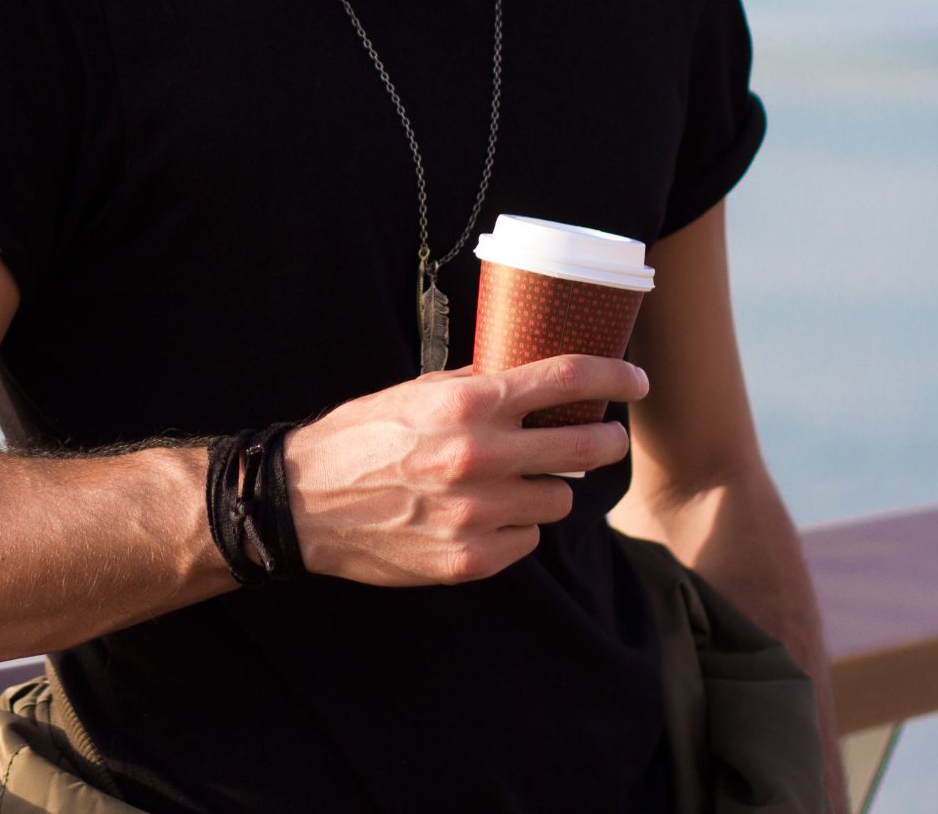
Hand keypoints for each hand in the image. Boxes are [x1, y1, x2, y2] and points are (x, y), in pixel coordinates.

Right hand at [282, 354, 647, 585]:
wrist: (302, 505)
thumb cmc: (359, 438)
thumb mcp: (414, 393)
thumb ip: (475, 386)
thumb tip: (530, 376)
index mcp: (466, 406)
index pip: (566, 381)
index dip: (614, 378)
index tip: (636, 381)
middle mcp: (479, 458)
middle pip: (584, 448)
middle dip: (605, 442)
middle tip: (604, 440)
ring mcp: (476, 515)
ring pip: (558, 501)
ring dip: (547, 489)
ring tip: (517, 483)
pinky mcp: (469, 561)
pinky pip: (526, 542)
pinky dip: (515, 529)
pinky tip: (486, 517)